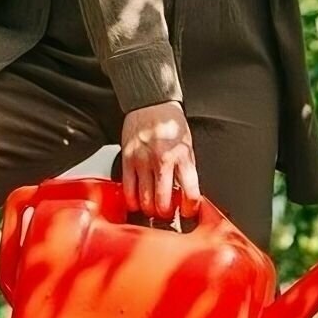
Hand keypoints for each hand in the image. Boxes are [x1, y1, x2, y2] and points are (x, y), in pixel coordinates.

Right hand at [121, 101, 200, 219]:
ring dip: (149, 209)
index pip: (190, 194)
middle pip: (163, 202)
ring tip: (152, 206)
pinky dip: (132, 201)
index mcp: (183, 157)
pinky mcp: (127, 159)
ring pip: (144, 200)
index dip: (189, 209)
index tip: (187, 211)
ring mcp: (143, 161)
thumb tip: (186, 195)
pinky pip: (128, 189)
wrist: (151, 103)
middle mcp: (163, 160)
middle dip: (165, 214)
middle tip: (166, 212)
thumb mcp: (188, 146)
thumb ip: (187, 171)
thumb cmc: (170, 124)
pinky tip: (137, 201)